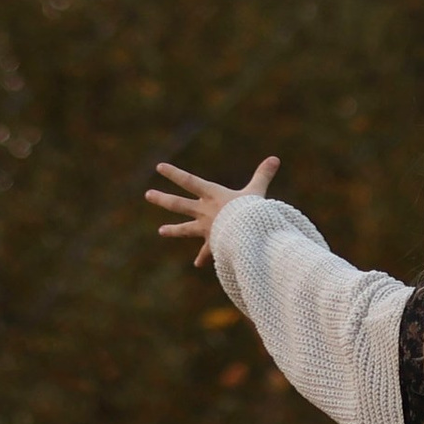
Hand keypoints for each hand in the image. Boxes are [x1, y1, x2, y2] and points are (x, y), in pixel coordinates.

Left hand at [145, 156, 280, 268]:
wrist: (246, 238)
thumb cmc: (251, 212)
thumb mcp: (256, 191)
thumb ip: (263, 175)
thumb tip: (275, 158)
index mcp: (212, 195)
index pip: (189, 181)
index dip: (174, 174)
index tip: (158, 168)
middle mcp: (205, 211)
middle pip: (178, 204)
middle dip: (162, 199)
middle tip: (148, 195)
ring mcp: (206, 229)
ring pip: (185, 229)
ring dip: (173, 230)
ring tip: (160, 232)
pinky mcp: (213, 244)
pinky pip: (206, 252)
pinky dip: (203, 258)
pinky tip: (198, 264)